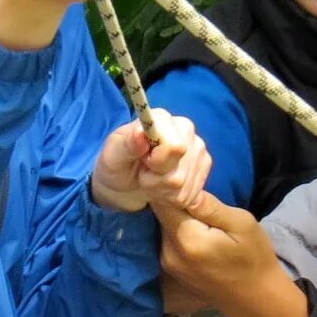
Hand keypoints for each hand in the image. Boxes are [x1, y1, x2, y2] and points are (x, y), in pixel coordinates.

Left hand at [94, 107, 210, 212]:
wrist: (125, 183)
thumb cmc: (117, 165)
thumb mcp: (113, 155)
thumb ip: (127, 144)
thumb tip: (140, 133)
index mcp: (163, 118)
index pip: (175, 147)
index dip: (157, 163)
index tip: (144, 162)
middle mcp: (186, 129)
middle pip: (180, 173)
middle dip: (157, 182)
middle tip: (143, 174)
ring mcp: (198, 150)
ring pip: (184, 187)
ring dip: (163, 192)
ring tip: (151, 181)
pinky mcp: (203, 169)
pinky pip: (191, 196)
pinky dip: (173, 198)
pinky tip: (163, 188)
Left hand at [159, 189, 308, 316]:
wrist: (256, 300)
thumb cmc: (255, 258)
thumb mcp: (242, 225)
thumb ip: (210, 206)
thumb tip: (186, 186)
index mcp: (187, 239)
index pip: (162, 201)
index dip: (168, 184)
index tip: (179, 171)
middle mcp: (169, 252)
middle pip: (160, 214)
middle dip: (171, 198)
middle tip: (191, 184)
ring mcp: (168, 263)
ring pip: (163, 226)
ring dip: (175, 214)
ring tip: (195, 204)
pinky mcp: (171, 270)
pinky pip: (167, 240)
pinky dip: (177, 229)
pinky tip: (196, 226)